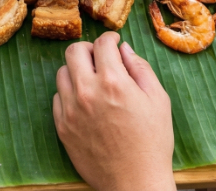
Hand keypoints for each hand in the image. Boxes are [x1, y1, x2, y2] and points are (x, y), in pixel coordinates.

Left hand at [52, 32, 174, 190]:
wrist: (134, 181)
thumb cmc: (152, 142)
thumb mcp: (158, 100)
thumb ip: (140, 68)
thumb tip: (124, 49)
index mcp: (113, 82)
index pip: (102, 43)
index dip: (110, 38)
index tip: (114, 42)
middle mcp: (87, 92)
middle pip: (74, 52)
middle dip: (89, 49)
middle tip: (101, 57)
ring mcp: (70, 111)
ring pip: (62, 73)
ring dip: (77, 70)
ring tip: (92, 79)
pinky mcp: (62, 128)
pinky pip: (57, 98)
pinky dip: (69, 93)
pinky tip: (85, 101)